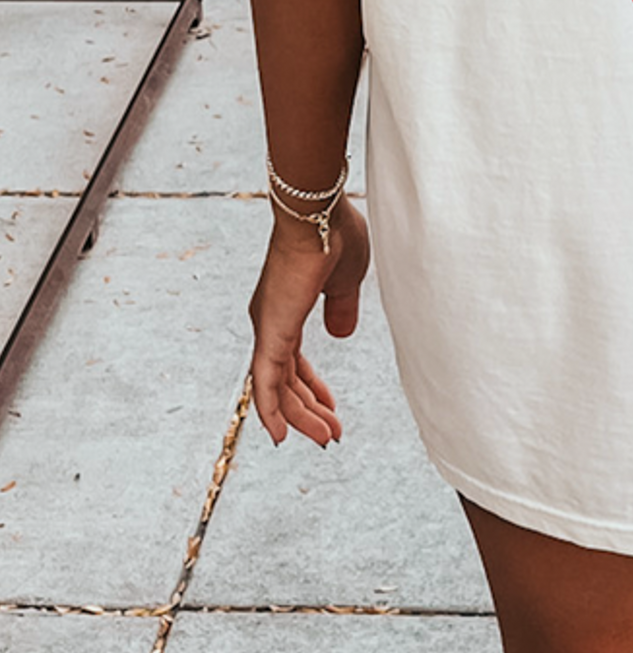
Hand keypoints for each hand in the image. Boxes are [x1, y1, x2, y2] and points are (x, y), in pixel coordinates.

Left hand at [247, 196, 370, 447]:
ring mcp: (268, 328)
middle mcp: (271, 323)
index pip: (295, 363)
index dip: (313, 389)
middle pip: (286, 381)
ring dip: (300, 416)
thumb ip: (342, 309)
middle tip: (331, 434)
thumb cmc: (335, 235)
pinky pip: (266, 382)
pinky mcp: (271, 332)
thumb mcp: (346, 281)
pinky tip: (280, 435)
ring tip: (324, 438)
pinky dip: (271, 411)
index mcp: (287, 310)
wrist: (319, 214)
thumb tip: (341, 334)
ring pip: (277, 388)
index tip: (331, 409)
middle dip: (309, 410)